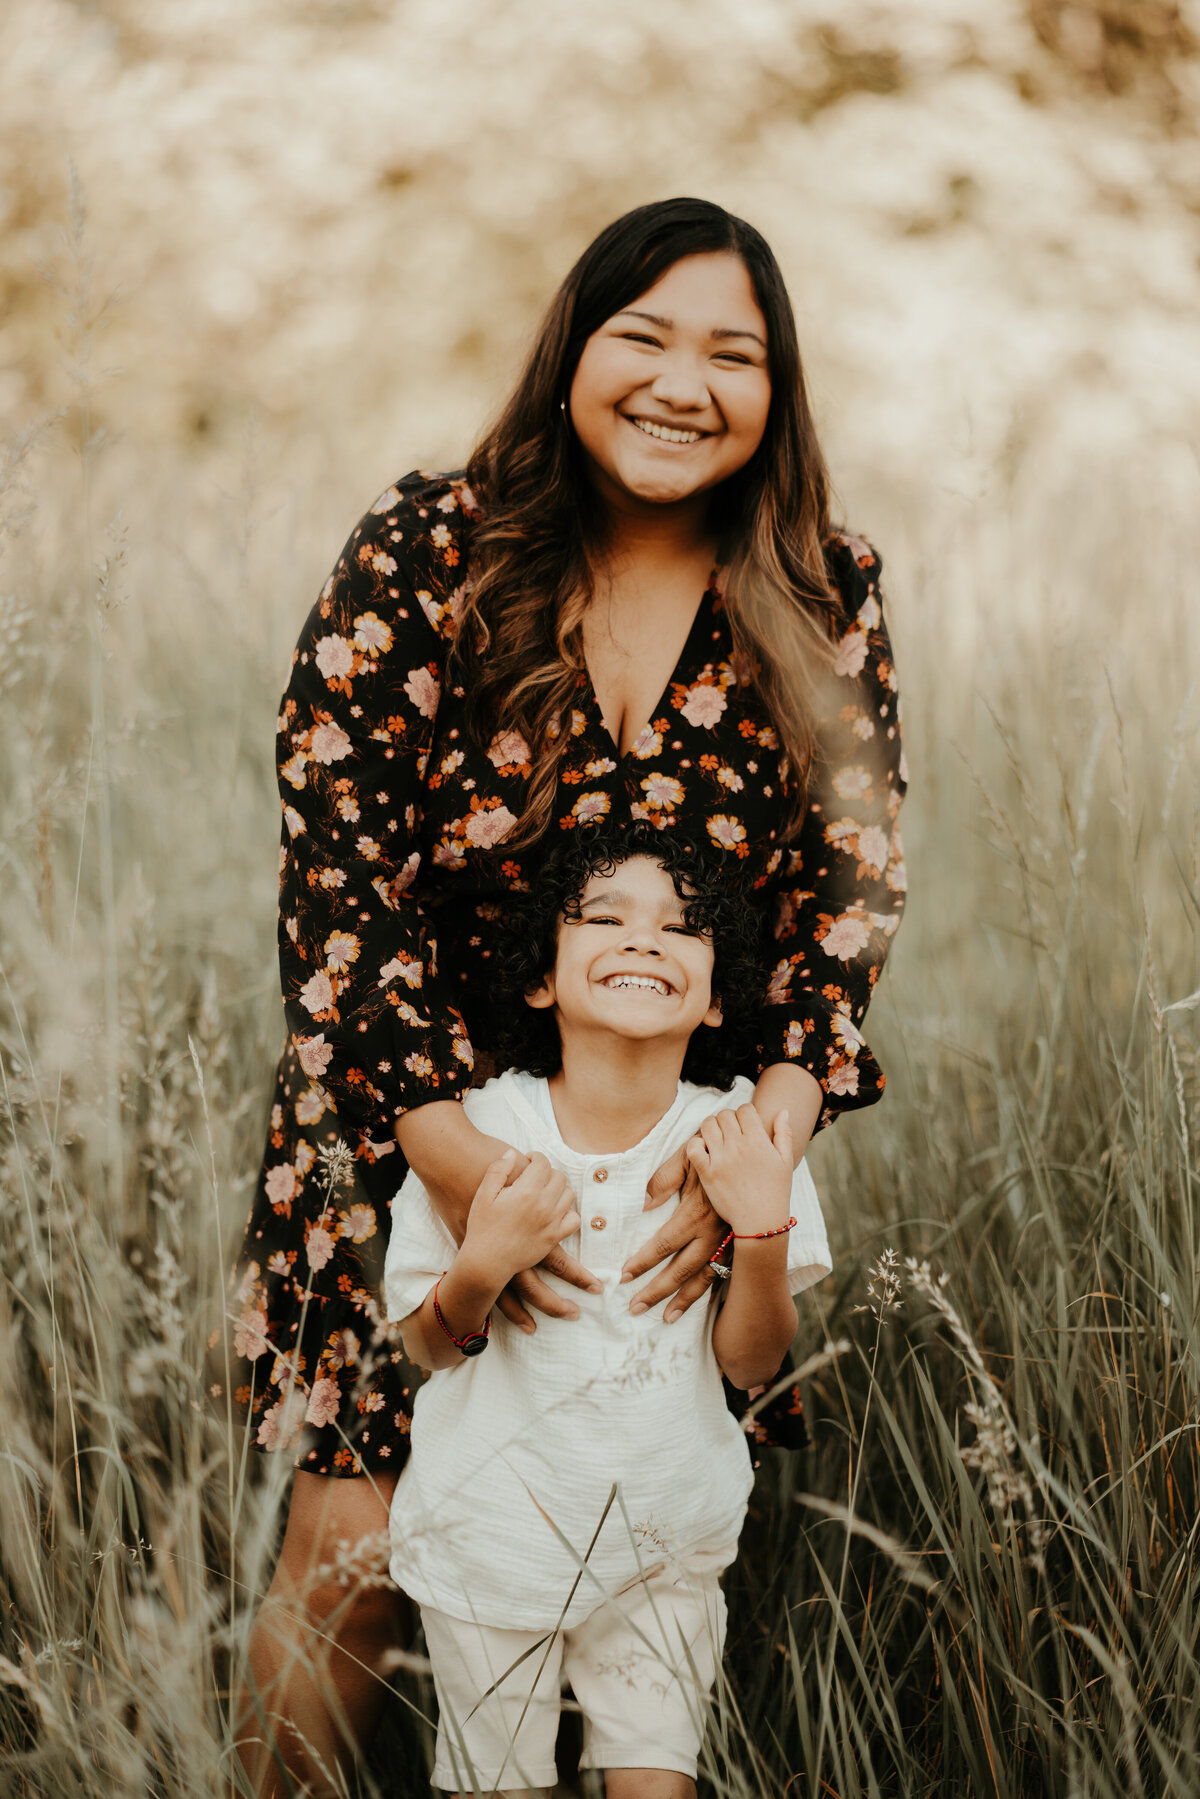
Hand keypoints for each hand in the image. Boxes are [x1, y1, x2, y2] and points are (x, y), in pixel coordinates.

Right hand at [461, 1151, 579, 1287]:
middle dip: (547, 1172)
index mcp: (526, 1192)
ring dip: (558, 1189)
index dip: (536, 1157)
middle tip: (535, 1176)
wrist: (485, 1262)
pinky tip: (554, 1211)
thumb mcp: (483, 1194)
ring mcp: (551, 1223)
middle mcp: (543, 1205)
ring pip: (568, 1195)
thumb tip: (511, 1153)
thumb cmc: (481, 1227)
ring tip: (543, 1192)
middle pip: (558, 1177)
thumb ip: (498, 1170)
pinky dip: (567, 1212)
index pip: (543, 1163)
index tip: (529, 1160)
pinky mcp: (554, 1238)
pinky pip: (573, 1219)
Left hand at [621, 1159, 725, 1323]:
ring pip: (705, 1278)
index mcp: (697, 1212)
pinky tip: (696, 1302)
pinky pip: (722, 1273)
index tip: (625, 1275)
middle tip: (635, 1307)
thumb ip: (664, 1179)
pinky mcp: (738, 1244)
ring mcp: (729, 1241)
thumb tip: (644, 1205)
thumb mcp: (688, 1155)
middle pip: (682, 1270)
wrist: (755, 1150)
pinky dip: (708, 1290)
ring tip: (666, 1318)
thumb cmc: (715, 1151)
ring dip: (684, 1300)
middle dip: (658, 1291)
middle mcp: (713, 1232)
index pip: (664, 1244)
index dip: (644, 1261)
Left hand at [687, 1105, 791, 1236]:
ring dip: (710, 1129)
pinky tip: (704, 1152)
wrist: (761, 1223)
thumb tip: (783, 1111)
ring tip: (716, 1140)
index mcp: (759, 1141)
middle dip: (727, 1120)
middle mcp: (739, 1146)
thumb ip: (783, 1133)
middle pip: (724, 1115)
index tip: (744, 1125)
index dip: (744, 1114)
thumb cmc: (776, 1193)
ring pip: (707, 1125)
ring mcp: (721, 1159)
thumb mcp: (786, 1161)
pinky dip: (695, 1144)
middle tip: (729, 1133)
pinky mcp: (707, 1173)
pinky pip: (693, 1147)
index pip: (744, 1109)